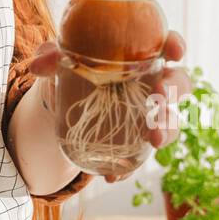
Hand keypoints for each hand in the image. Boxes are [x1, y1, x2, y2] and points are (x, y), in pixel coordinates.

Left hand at [27, 30, 189, 181]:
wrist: (61, 103)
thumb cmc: (70, 68)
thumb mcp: (57, 59)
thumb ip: (50, 56)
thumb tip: (39, 66)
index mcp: (139, 54)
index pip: (166, 44)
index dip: (175, 45)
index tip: (174, 52)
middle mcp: (151, 82)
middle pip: (179, 83)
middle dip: (174, 89)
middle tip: (159, 95)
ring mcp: (147, 113)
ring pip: (171, 122)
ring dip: (166, 131)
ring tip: (152, 140)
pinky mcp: (136, 141)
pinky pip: (142, 156)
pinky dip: (130, 167)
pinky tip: (114, 175)